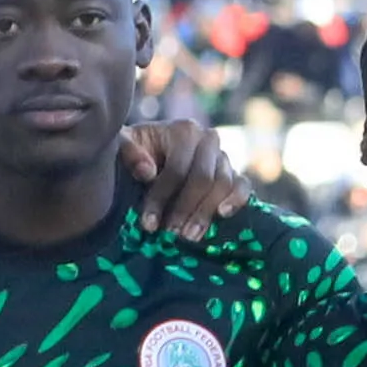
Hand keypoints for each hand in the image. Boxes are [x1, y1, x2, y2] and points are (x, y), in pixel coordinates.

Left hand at [121, 115, 249, 234]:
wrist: (150, 149)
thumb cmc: (135, 150)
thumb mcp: (122, 146)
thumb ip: (129, 153)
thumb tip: (148, 172)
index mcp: (183, 131)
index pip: (176, 169)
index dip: (161, 198)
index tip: (147, 224)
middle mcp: (208, 140)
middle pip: (202, 179)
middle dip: (184, 209)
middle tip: (171, 233)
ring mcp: (223, 156)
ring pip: (222, 184)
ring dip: (205, 212)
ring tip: (189, 235)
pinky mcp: (232, 172)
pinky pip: (243, 184)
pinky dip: (237, 199)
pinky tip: (223, 214)